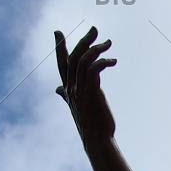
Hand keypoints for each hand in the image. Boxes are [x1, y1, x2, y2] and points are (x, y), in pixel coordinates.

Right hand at [55, 26, 116, 146]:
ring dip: (97, 48)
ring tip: (108, 43)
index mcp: (67, 90)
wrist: (97, 140)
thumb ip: (66, 96)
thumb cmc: (91, 125)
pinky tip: (112, 61)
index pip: (61, 65)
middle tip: (95, 30)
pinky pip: (93, 68)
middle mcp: (71, 88)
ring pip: (83, 60)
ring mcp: (79, 89)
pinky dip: (102, 61)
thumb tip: (58, 91)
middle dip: (83, 41)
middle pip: (73, 57)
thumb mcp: (76, 107)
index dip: (59, 48)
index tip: (58, 32)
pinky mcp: (90, 91)